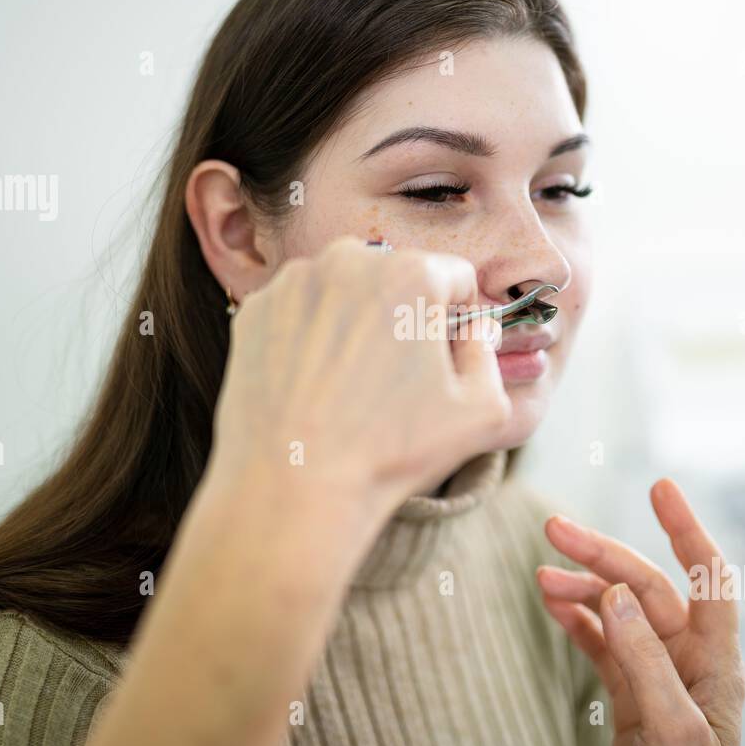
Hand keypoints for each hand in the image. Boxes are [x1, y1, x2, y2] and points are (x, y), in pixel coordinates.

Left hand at [209, 235, 509, 537]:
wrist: (293, 485)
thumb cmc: (390, 451)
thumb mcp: (481, 412)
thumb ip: (488, 355)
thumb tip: (474, 329)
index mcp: (412, 273)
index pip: (455, 277)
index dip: (459, 316)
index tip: (446, 351)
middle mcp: (350, 260)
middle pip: (397, 275)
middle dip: (405, 313)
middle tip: (397, 373)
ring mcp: (294, 282)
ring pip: (345, 288)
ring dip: (357, 318)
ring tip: (352, 381)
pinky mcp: (255, 308)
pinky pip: (300, 309)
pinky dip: (310, 334)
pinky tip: (314, 382)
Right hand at [536, 479, 744, 745]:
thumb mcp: (670, 725)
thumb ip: (645, 659)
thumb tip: (618, 592)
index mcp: (716, 663)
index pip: (708, 578)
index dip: (687, 530)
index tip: (660, 487)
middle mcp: (689, 661)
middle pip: (646, 589)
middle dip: (602, 556)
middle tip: (553, 529)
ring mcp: (658, 675)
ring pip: (618, 612)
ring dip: (582, 588)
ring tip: (540, 575)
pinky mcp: (632, 694)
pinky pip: (603, 644)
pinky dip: (578, 620)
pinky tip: (553, 603)